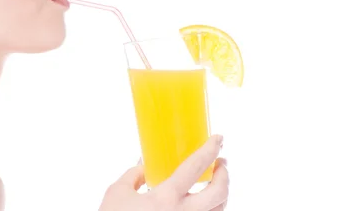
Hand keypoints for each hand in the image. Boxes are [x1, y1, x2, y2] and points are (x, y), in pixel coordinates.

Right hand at [98, 135, 227, 210]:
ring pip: (219, 210)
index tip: (218, 138)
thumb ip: (133, 175)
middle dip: (224, 174)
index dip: (209, 150)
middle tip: (221, 163)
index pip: (194, 168)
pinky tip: (203, 202)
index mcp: (166, 198)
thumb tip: (144, 164)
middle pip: (218, 192)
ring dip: (221, 193)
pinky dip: (211, 209)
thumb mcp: (117, 193)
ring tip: (215, 182)